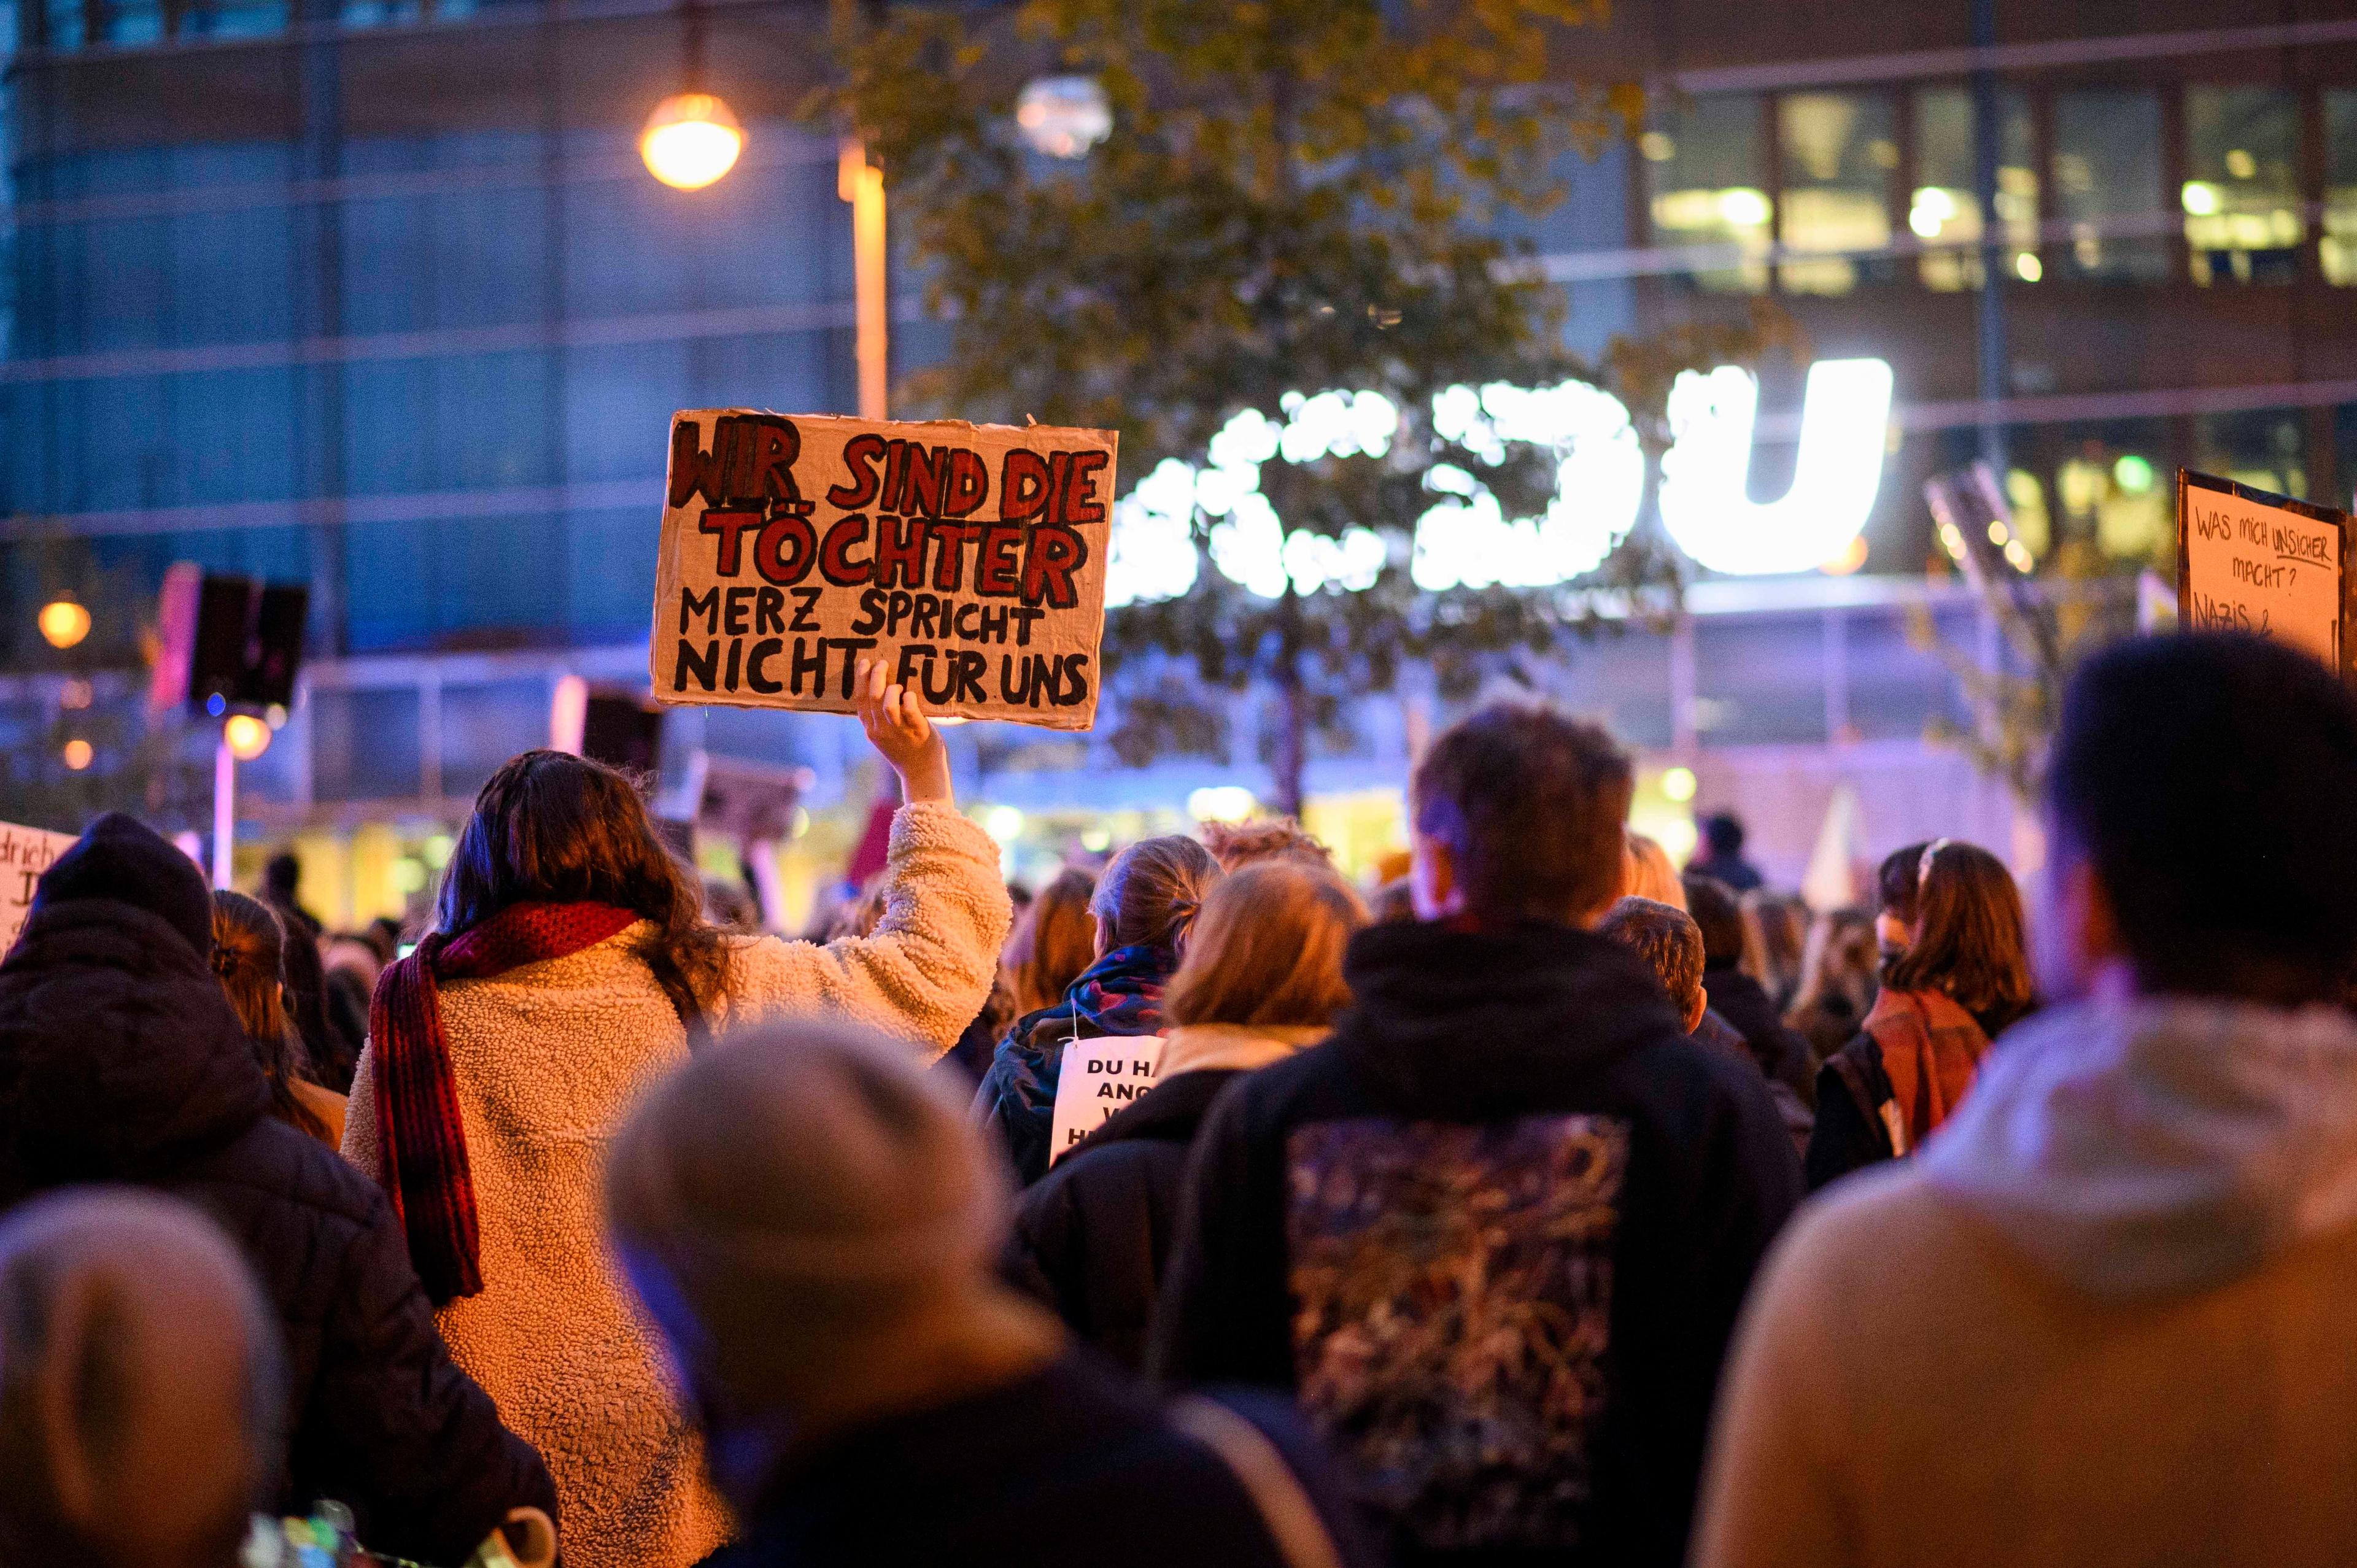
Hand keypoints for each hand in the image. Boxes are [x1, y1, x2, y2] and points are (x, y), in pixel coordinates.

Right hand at [854, 657, 952, 804]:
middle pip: (872, 697)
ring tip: (898, 685)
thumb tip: (881, 690)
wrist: (922, 774)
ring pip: (887, 704)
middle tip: (882, 663)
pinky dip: (908, 699)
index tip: (864, 662)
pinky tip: (910, 695)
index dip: (860, 679)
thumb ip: (880, 719)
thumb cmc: (906, 750)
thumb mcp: (885, 737)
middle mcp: (881, 730)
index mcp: (871, 730)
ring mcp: (898, 731)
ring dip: (891, 688)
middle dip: (875, 676)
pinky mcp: (917, 731)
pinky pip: (909, 710)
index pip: (859, 701)